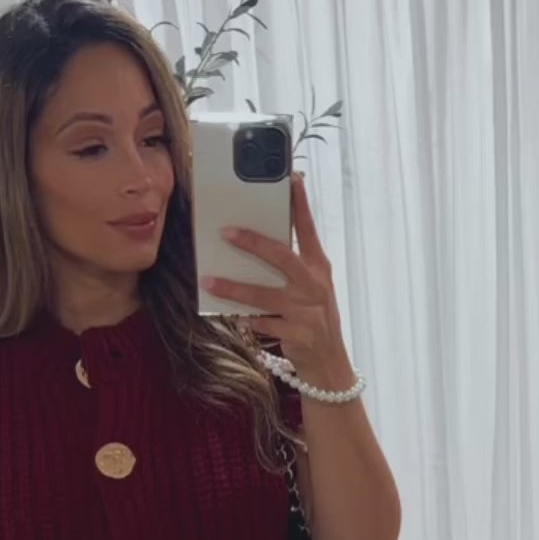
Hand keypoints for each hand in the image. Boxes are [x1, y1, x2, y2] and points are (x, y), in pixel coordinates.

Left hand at [202, 174, 355, 392]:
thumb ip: (292, 266)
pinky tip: (231, 315)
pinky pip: (263, 324)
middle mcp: (314, 285)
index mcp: (319, 267)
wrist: (329, 361)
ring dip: (234, 288)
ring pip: (264, 295)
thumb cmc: (314, 317)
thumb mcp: (312, 287)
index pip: (309, 229)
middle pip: (281, 257)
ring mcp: (306, 311)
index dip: (300, 204)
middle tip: (226, 232)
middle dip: (253, 242)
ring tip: (209, 281)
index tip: (290, 178)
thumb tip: (256, 245)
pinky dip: (246, 319)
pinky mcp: (296, 334)